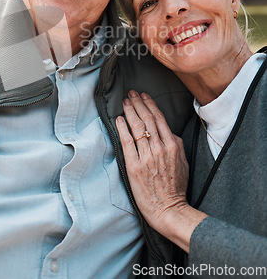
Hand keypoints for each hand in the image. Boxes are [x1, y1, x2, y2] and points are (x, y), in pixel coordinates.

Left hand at [116, 90, 206, 251]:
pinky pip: (127, 143)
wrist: (169, 209)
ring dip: (130, 112)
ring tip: (125, 102)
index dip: (150, 104)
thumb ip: (176, 144)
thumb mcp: (183, 162)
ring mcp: (146, 157)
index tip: (144, 95)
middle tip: (131, 93)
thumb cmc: (176, 187)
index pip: (159, 119)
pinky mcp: (134, 167)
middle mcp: (159, 149)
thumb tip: (167, 130)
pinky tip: (119, 119)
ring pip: (137, 128)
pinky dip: (123, 129)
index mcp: (172, 146)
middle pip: (147, 120)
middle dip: (138, 103)